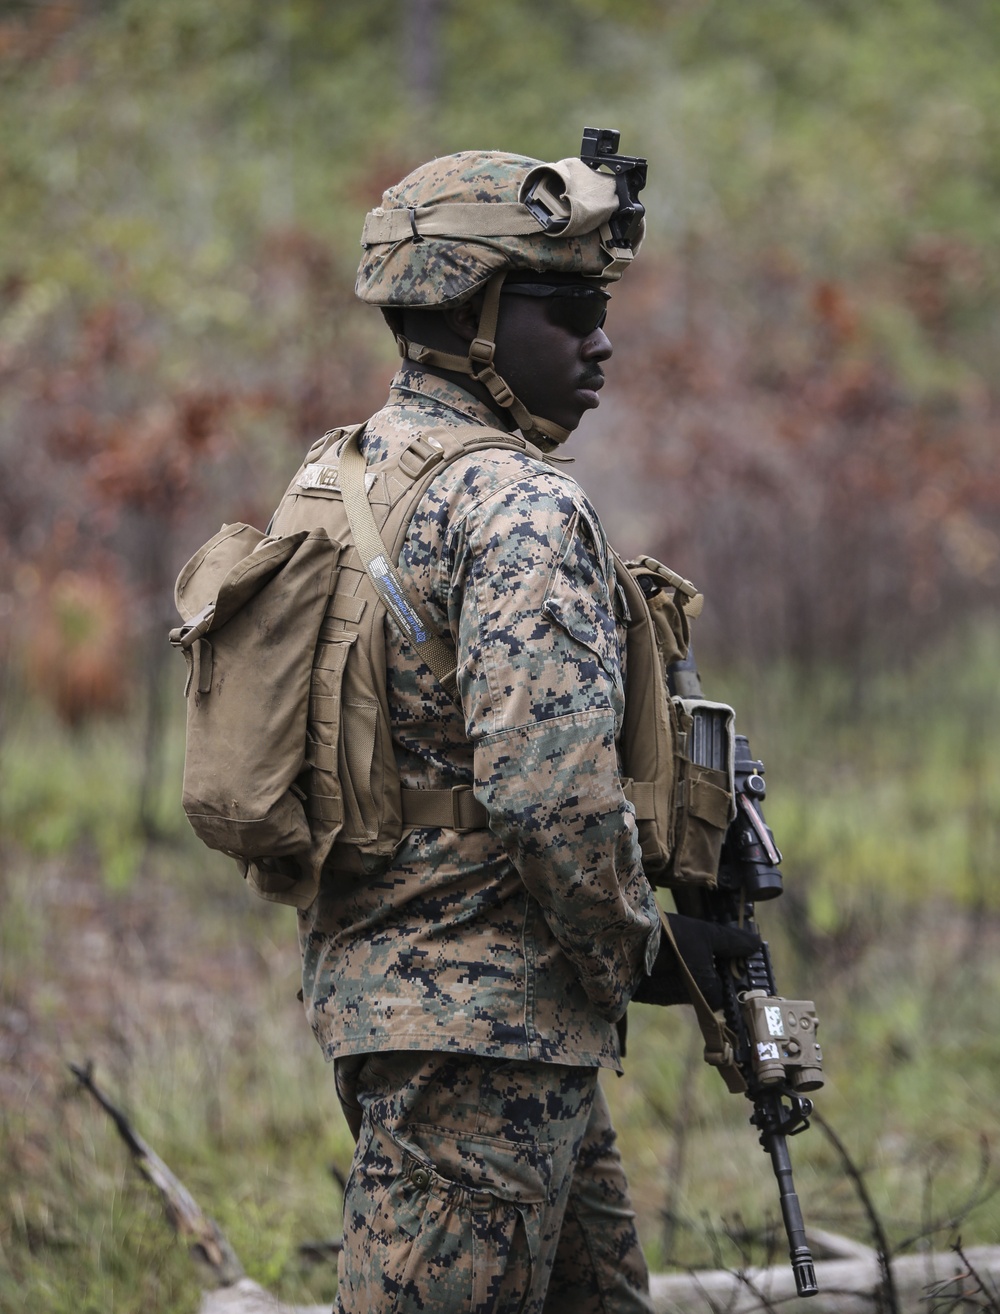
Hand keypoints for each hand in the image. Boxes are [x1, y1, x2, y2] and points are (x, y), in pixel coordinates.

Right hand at [631, 913, 760, 1009]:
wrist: (626, 941)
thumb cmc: (672, 937)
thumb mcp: (707, 934)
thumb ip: (732, 941)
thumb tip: (755, 943)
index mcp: (706, 992)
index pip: (722, 990)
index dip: (721, 971)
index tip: (719, 955)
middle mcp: (686, 1001)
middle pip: (701, 989)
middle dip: (700, 971)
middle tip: (697, 948)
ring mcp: (663, 999)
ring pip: (680, 987)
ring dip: (680, 972)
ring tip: (675, 947)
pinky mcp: (643, 994)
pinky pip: (659, 985)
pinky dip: (661, 973)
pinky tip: (658, 954)